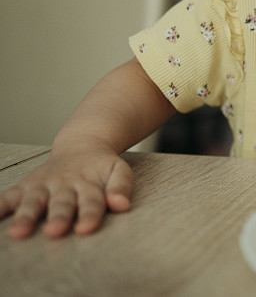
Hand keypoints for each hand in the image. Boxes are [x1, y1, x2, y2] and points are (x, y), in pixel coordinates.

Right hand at [0, 149, 132, 238]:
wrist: (82, 145)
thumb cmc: (101, 166)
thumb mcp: (118, 170)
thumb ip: (121, 187)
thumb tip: (122, 205)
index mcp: (89, 183)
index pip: (91, 201)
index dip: (89, 215)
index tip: (86, 228)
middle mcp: (65, 185)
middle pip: (62, 203)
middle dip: (58, 217)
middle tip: (54, 231)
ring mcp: (44, 185)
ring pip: (34, 201)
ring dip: (26, 216)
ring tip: (19, 231)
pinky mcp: (26, 186)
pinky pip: (10, 196)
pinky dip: (1, 206)